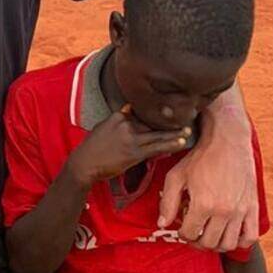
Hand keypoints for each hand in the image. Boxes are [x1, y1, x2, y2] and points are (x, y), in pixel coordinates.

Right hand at [69, 108, 192, 188]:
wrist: (84, 164)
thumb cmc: (91, 148)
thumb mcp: (102, 127)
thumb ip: (118, 118)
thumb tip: (129, 109)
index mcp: (118, 116)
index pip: (141, 114)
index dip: (156, 115)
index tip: (169, 112)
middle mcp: (126, 124)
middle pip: (152, 122)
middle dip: (169, 121)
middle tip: (186, 117)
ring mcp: (131, 138)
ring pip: (158, 134)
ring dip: (175, 133)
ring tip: (188, 130)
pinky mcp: (135, 152)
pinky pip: (157, 147)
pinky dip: (170, 144)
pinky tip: (181, 142)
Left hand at [158, 101, 257, 249]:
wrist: (228, 140)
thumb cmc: (200, 157)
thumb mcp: (176, 176)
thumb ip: (167, 202)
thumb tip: (162, 224)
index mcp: (203, 204)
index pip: (189, 234)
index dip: (182, 233)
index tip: (182, 226)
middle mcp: (224, 210)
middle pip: (208, 243)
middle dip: (197, 240)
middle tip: (194, 231)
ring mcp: (241, 210)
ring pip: (228, 244)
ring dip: (217, 243)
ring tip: (210, 233)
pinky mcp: (253, 206)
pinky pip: (251, 237)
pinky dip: (240, 241)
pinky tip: (230, 232)